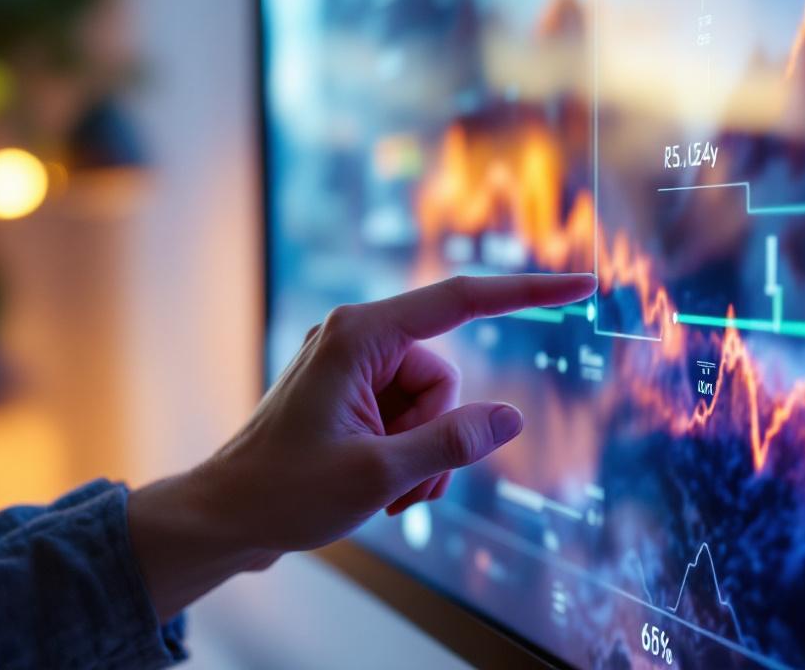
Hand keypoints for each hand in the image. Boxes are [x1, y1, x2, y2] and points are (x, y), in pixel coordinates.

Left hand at [128, 273, 596, 619]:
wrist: (222, 520)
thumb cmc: (284, 492)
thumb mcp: (379, 473)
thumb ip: (452, 441)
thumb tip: (509, 418)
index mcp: (359, 335)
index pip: (461, 300)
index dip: (528, 290)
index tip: (583, 283)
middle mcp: (356, 339)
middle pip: (444, 378)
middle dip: (436, 436)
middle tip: (397, 480)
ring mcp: (351, 368)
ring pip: (431, 406)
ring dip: (420, 455)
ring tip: (383, 493)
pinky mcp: (349, 395)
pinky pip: (407, 419)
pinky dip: (404, 457)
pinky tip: (377, 490)